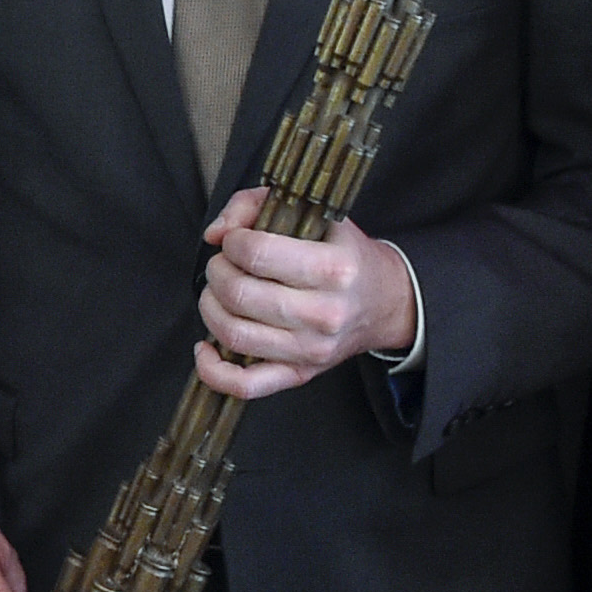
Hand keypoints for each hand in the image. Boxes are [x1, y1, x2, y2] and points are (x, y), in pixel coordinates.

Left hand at [195, 187, 416, 400]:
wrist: (386, 302)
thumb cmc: (342, 254)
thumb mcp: (312, 214)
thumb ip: (254, 206)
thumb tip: (215, 233)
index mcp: (334, 268)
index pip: (257, 254)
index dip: (232, 242)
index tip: (236, 240)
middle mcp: (325, 313)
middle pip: (239, 294)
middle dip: (217, 271)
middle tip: (224, 264)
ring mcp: (312, 349)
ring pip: (234, 335)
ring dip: (210, 308)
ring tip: (217, 293)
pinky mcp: (300, 374)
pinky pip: (247, 386)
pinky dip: (214, 370)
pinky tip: (205, 347)